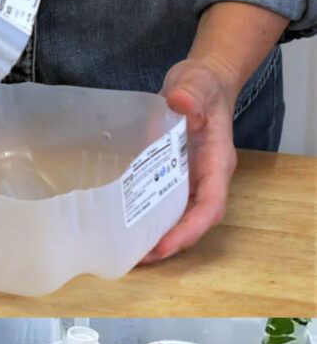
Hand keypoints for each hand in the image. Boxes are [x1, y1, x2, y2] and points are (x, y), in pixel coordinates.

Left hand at [141, 58, 236, 262]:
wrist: (197, 84)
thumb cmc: (201, 86)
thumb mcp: (196, 85)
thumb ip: (191, 93)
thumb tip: (181, 103)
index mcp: (216, 163)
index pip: (210, 206)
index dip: (189, 230)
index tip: (164, 245)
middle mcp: (205, 179)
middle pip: (194, 222)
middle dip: (170, 243)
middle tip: (139, 258)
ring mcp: (188, 182)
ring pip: (178, 219)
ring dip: (157, 239)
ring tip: (129, 254)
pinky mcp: (171, 179)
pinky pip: (162, 206)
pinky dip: (147, 221)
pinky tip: (125, 230)